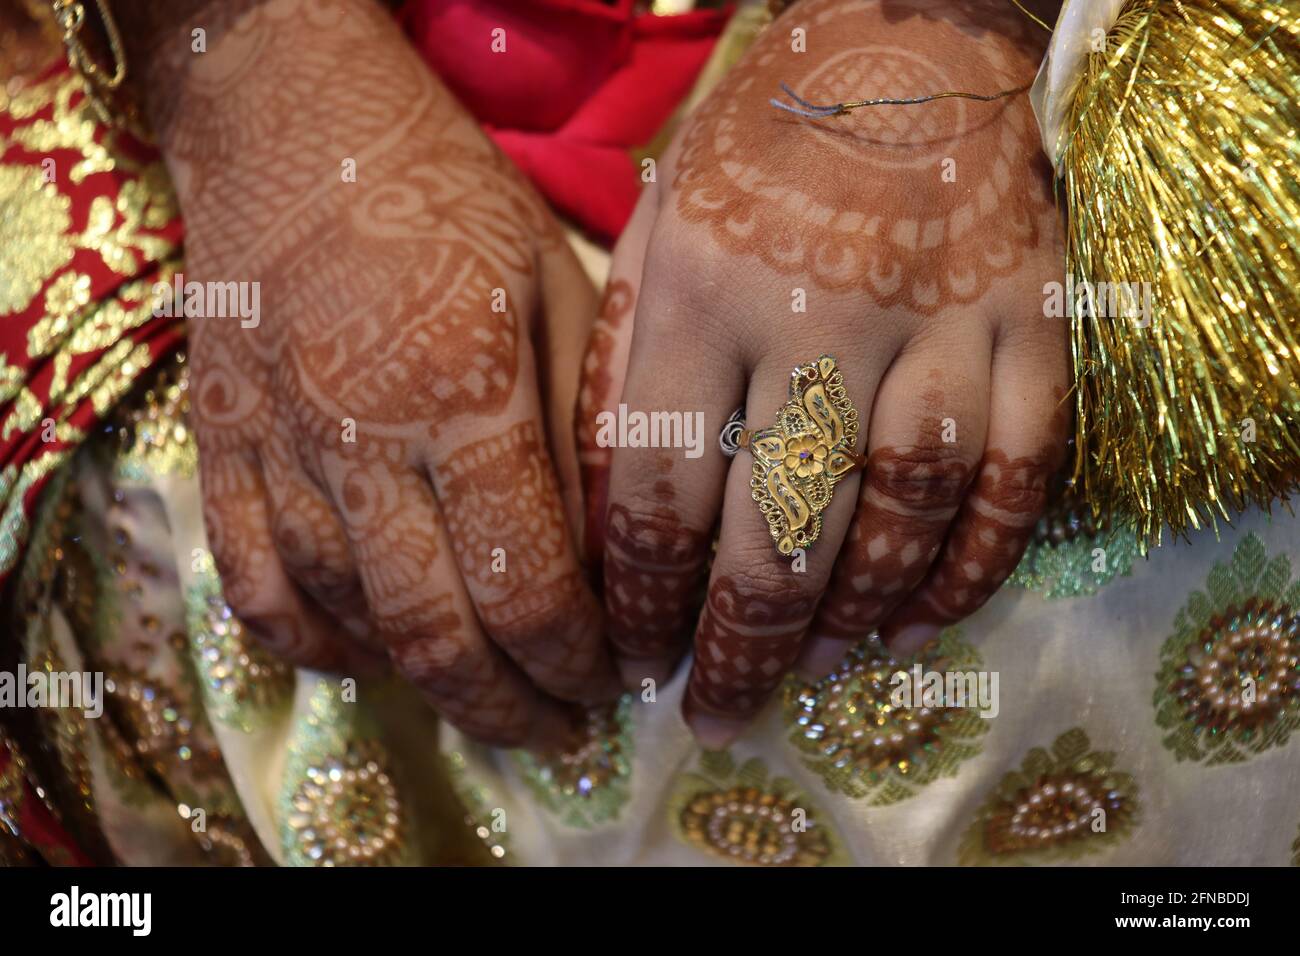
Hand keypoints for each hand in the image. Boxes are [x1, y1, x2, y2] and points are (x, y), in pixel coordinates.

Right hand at [129, 0, 617, 747]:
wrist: (295, 124)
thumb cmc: (450, 198)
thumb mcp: (558, 286)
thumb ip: (582, 426)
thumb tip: (609, 554)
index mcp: (465, 396)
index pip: (527, 583)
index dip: (577, 659)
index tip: (614, 682)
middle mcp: (364, 442)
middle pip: (438, 632)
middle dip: (511, 705)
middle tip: (562, 728)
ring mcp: (278, 450)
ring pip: (348, 623)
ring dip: (424, 686)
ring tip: (486, 699)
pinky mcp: (219, 447)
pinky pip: (255, 587)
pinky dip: (315, 646)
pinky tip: (368, 658)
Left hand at [579, 0, 1068, 746]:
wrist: (905, 43)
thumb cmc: (755, 151)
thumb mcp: (654, 236)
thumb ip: (626, 371)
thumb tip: (609, 522)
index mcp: (700, 295)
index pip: (659, 493)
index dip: (644, 601)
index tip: (638, 660)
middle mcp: (817, 320)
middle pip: (776, 533)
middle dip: (740, 648)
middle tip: (719, 711)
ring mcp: (940, 324)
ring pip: (898, 518)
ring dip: (850, 616)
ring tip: (810, 668)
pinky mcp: (1033, 324)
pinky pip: (1013, 479)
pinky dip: (969, 567)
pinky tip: (920, 618)